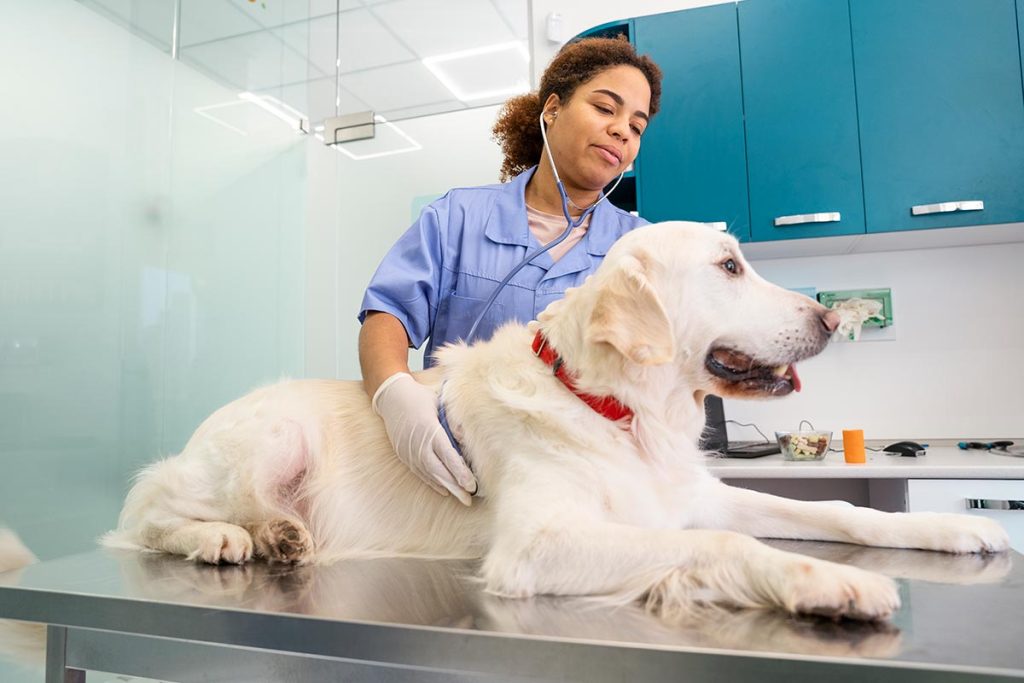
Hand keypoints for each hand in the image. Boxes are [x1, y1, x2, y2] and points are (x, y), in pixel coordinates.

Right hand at [372, 372, 476, 504]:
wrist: (391, 397)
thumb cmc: (420, 398)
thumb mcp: (439, 403)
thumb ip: (453, 422)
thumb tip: (465, 438)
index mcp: (430, 430)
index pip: (448, 456)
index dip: (460, 472)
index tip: (471, 485)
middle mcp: (419, 445)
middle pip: (439, 471)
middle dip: (455, 487)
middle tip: (469, 500)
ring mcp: (409, 452)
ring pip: (429, 475)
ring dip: (446, 487)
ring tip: (461, 498)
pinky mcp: (404, 455)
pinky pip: (420, 473)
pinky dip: (433, 482)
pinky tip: (444, 490)